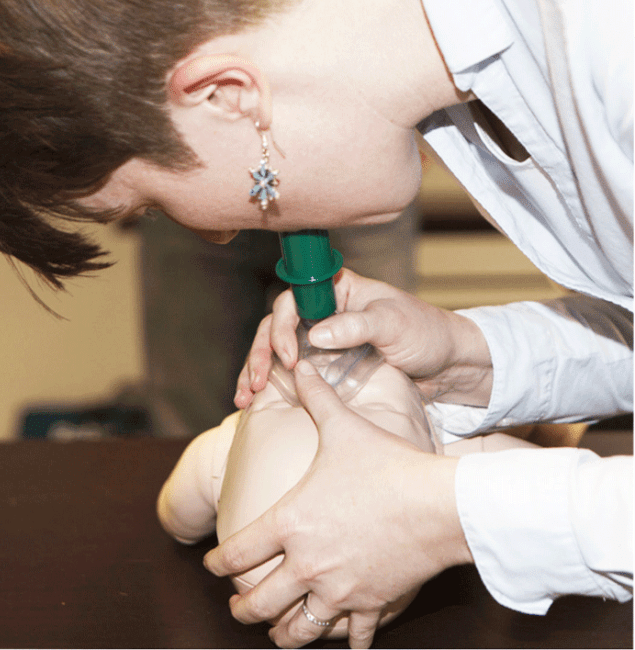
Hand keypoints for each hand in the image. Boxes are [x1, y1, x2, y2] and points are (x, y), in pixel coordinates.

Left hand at [211, 361, 472, 647]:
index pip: (237, 553)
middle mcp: (307, 563)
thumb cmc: (385, 464)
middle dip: (241, 608)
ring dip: (280, 633)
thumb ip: (316, 397)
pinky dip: (345, 642)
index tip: (210, 565)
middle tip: (236, 606)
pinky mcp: (370, 604)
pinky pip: (352, 638)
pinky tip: (343, 642)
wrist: (438, 503)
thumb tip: (301, 364)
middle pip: (258, 602)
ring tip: (274, 633)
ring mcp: (338, 590)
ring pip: (296, 630)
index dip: (216, 563)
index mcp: (290, 523)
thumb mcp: (343, 427)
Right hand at [236, 268, 492, 409]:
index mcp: (336, 291)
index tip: (290, 357)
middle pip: (275, 326)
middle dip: (260, 353)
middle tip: (255, 382)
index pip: (293, 300)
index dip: (283, 327)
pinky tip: (253, 402)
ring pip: (275, 350)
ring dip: (255, 371)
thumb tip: (315, 335)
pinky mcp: (324, 366)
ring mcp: (321, 341)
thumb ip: (355, 326)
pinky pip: (288, 372)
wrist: (448, 366)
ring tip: (244, 397)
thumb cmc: (426, 333)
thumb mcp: (393, 325)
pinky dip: (270, 385)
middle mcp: (323, 313)